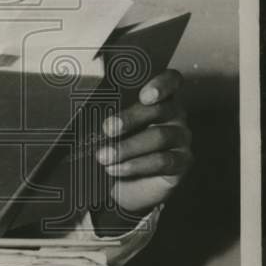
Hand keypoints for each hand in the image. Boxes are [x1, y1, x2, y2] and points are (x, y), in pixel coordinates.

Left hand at [95, 68, 191, 214]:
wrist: (125, 185)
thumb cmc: (116, 146)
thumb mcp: (109, 128)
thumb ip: (105, 113)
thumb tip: (84, 111)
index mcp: (158, 98)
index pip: (171, 81)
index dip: (162, 84)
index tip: (144, 95)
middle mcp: (174, 114)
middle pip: (160, 109)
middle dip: (130, 118)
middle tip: (107, 128)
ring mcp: (181, 137)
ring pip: (160, 136)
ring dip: (127, 147)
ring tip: (103, 156)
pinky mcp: (182, 162)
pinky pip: (163, 160)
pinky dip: (136, 165)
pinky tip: (116, 169)